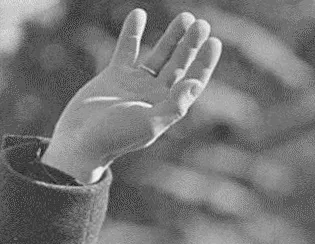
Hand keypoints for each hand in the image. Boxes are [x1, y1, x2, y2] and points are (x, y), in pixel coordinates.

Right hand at [41, 8, 221, 182]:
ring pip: (159, 55)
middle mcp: (155, 95)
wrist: (81, 140)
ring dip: (172, 37)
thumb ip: (173, 106)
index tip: (214, 43)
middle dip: (191, 45)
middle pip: (179, 65)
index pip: (192, 82)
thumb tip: (195, 84)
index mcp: (167, 108)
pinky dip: (133, 32)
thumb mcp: (148, 123)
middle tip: (202, 24)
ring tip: (186, 17)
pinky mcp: (115, 75)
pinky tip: (139, 14)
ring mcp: (136, 84)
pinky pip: (127, 49)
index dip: (204, 63)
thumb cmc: (115, 137)